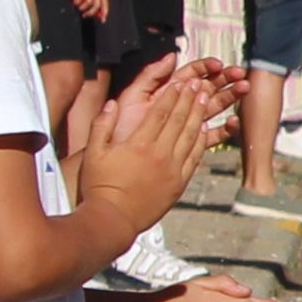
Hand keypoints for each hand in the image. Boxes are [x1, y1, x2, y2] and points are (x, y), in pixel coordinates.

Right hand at [73, 58, 223, 227]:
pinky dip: (202, 141)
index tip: (181, 82)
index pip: (160, 113)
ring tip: (207, 99)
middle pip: (180, 120)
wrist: (113, 218)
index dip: (172, 95)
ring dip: (200, 116)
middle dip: (190, 99)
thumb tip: (112, 104)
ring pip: (191, 136)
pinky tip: (205, 130)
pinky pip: (195, 157)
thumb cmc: (99, 185)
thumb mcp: (94, 153)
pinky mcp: (180, 182)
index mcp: (139, 144)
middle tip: (198, 84)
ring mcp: (173, 168)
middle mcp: (160, 154)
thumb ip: (102, 126)